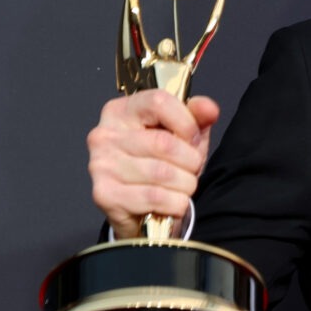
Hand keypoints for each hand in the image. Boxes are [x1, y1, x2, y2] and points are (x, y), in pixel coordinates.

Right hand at [87, 91, 220, 239]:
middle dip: (190, 161)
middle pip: (164, 143)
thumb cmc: (163, 166)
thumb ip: (197, 117)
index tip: (192, 139)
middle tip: (190, 169)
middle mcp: (105, 135)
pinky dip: (175, 203)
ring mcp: (101, 165)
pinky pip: (155, 197)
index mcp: (121, 111)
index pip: (159, 102)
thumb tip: (208, 108)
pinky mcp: (104, 194)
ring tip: (181, 186)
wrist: (142, 208)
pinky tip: (170, 202)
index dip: (187, 123)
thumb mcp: (184, 136)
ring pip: (163, 173)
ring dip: (185, 185)